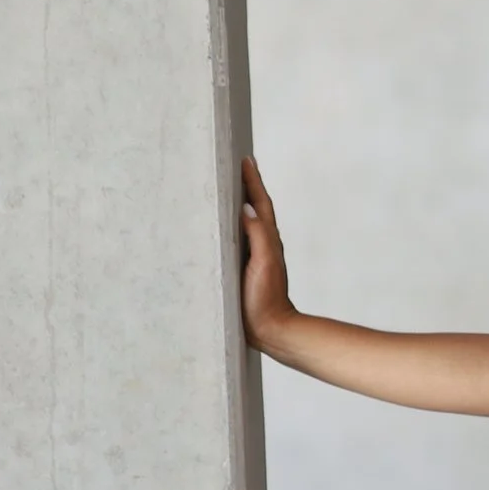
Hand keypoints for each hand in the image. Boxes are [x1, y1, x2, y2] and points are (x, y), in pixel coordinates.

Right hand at [238, 156, 294, 350]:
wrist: (269, 329)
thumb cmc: (267, 298)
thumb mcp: (264, 263)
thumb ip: (258, 235)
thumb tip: (246, 207)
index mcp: (267, 240)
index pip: (259, 203)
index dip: (253, 181)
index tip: (246, 159)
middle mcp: (261, 244)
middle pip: (252, 207)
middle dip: (245, 185)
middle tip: (235, 165)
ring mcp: (252, 256)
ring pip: (244, 222)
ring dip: (237, 203)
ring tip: (225, 187)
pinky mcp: (242, 269)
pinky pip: (235, 239)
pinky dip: (229, 226)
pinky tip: (219, 226)